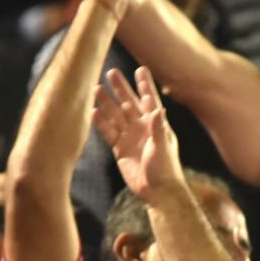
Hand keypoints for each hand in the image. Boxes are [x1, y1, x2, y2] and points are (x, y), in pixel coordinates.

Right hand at [93, 67, 184, 203]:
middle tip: (111, 72)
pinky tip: (93, 112)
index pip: (150, 100)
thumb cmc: (166, 168)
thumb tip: (159, 108)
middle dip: (121, 88)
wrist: (157, 191)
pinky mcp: (120, 149)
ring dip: (107, 103)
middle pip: (129, 103)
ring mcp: (130, 137)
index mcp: (156, 124)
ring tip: (96, 88)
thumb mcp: (163, 146)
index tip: (140, 69)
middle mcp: (142, 127)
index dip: (145, 85)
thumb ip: (159, 128)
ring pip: (116, 116)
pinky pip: (108, 133)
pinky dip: (101, 123)